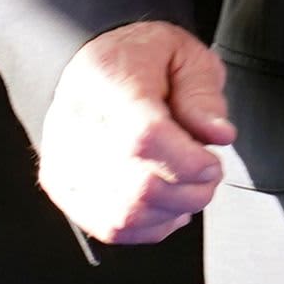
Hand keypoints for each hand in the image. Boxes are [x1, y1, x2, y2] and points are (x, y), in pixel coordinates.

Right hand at [38, 20, 234, 245]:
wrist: (94, 65)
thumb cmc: (139, 59)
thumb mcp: (185, 55)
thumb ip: (203, 94)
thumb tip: (218, 135)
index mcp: (105, 82)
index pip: (143, 137)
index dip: (187, 161)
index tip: (211, 161)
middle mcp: (75, 127)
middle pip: (139, 186)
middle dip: (190, 190)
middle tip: (207, 171)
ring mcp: (66, 163)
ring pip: (127, 215)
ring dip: (173, 209)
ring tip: (188, 184)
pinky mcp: (66, 189)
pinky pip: (114, 227)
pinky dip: (151, 223)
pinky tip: (166, 201)